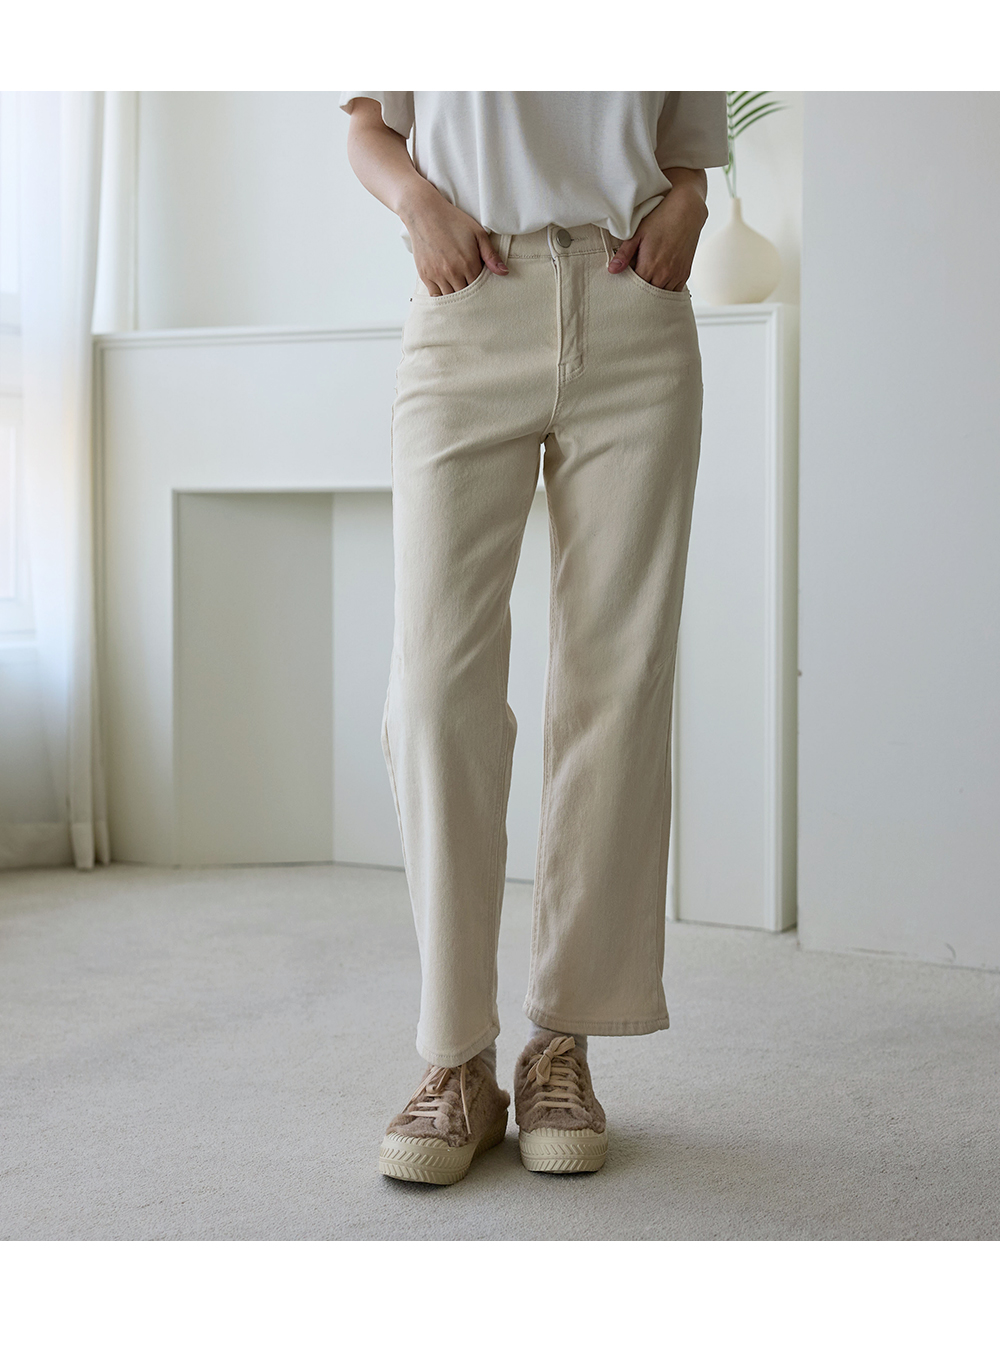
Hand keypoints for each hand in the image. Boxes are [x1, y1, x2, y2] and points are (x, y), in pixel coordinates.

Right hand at [401, 181, 508, 295]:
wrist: (425, 213)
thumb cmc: (453, 221)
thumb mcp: (477, 234)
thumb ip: (491, 255)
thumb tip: (504, 272)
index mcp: (468, 264)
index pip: (479, 288)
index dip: (482, 288)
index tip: (482, 284)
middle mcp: (453, 272)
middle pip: (466, 295)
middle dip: (470, 295)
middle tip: (471, 288)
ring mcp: (438, 275)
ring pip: (451, 298)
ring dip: (457, 296)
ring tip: (460, 290)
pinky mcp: (425, 275)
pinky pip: (435, 296)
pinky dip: (442, 297)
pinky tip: (447, 292)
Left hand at [608, 174, 708, 290]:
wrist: (687, 212)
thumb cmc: (661, 219)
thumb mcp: (638, 234)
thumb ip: (624, 254)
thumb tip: (612, 270)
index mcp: (650, 266)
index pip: (634, 290)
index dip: (627, 290)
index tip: (622, 287)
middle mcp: (664, 274)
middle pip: (647, 296)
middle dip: (638, 295)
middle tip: (631, 291)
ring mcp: (676, 276)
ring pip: (661, 296)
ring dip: (652, 294)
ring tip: (644, 287)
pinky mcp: (685, 274)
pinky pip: (673, 292)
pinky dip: (665, 291)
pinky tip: (658, 285)